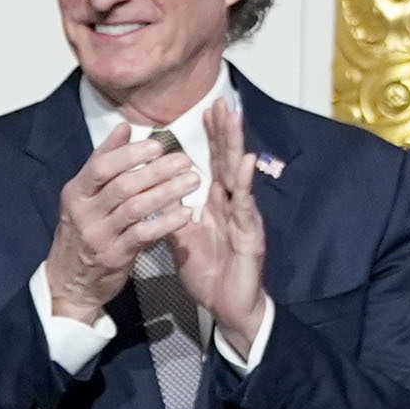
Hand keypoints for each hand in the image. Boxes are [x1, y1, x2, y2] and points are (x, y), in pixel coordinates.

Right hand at [44, 129, 200, 324]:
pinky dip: (165, 223)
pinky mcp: (114, 256)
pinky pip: (143, 236)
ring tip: (193, 180)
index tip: (158, 145)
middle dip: (157, 171)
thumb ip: (104, 161)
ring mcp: (98, 236)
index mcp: (76, 193)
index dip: (130, 154)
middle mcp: (84, 213)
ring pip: (135, 208)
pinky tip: (185, 213)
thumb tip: (124, 127)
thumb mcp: (85, 196)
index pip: (101, 167)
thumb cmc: (83, 230)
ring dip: (167, 192)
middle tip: (185, 160)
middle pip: (123, 186)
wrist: (69, 281)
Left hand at [170, 98, 269, 360]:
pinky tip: (246, 163)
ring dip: (237, 145)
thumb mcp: (184, 243)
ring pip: (240, 175)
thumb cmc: (211, 274)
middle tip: (222, 101)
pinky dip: (245, 182)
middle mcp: (234, 205)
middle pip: (228, 161)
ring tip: (234, 119)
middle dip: (225, 131)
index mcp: (217, 205)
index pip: (214, 164)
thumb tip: (158, 197)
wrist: (229, 306)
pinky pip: (246, 205)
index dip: (212, 138)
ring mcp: (245, 217)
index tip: (207, 110)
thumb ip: (175, 218)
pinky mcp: (251, 234)